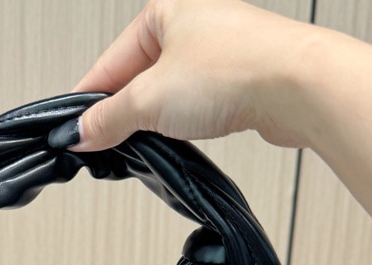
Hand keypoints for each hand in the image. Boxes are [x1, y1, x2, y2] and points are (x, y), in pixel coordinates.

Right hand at [66, 0, 314, 149]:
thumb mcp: (149, 99)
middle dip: (119, 115)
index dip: (87, 104)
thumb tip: (80, 133)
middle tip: (105, 145)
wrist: (297, 88)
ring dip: (148, 122)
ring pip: (162, 94)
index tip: (75, 133)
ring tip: (146, 141)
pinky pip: (189, 104)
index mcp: (162, 12)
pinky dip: (176, 123)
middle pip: (133, 81)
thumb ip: (107, 119)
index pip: (106, 65)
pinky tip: (175, 137)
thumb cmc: (236, 69)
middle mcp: (188, 26)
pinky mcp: (232, 80)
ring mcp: (213, 53)